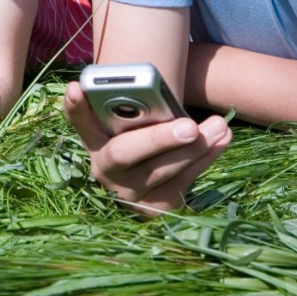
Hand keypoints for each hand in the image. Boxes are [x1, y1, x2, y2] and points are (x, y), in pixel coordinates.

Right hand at [62, 82, 230, 217]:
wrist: (152, 183)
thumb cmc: (145, 136)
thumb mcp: (134, 125)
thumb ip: (139, 110)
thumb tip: (162, 95)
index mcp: (94, 141)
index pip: (79, 121)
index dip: (76, 107)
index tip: (75, 87)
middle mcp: (105, 169)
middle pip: (123, 153)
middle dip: (157, 138)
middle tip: (188, 126)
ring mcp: (129, 193)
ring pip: (160, 172)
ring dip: (193, 150)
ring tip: (219, 126)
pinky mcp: (156, 208)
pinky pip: (183, 183)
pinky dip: (205, 160)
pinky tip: (221, 141)